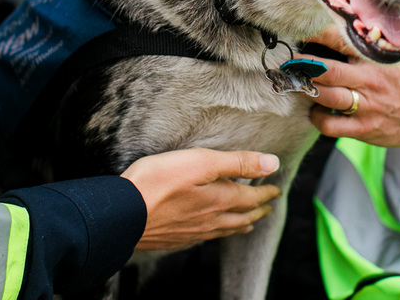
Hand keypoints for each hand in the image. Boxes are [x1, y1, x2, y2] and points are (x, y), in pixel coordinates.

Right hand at [121, 148, 282, 249]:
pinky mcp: (176, 238)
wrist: (122, 215)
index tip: (276, 191)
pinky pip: (206, 238)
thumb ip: (237, 162)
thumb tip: (272, 164)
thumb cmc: (158, 183)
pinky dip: (219, 234)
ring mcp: (193, 232)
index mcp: (220, 200)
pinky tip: (213, 234)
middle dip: (258, 210)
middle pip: (242, 216)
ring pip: (226, 230)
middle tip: (268, 207)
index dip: (266, 192)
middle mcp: (211, 219)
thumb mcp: (201, 161)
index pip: (251, 197)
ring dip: (242, 225)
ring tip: (249, 223)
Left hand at [305, 24, 399, 148]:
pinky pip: (331, 126)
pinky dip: (317, 118)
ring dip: (306, 89)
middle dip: (301, 65)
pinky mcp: (366, 128)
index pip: (340, 40)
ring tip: (295, 83)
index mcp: (377, 57)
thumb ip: (385, 36)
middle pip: (325, 70)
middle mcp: (369, 80)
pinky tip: (316, 110)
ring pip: (325, 96)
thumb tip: (371, 14)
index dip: (316, 35)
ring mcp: (367, 105)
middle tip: (286, 61)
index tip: (301, 31)